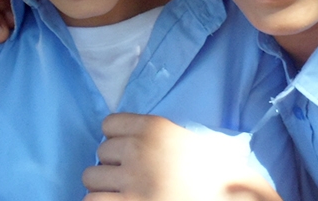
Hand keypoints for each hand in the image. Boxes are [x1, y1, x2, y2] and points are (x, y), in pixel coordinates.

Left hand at [81, 114, 280, 200]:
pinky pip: (92, 200)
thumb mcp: (188, 142)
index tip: (127, 151)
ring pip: (91, 176)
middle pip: (100, 151)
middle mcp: (140, 149)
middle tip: (131, 177)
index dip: (116, 139)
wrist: (226, 197)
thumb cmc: (212, 175)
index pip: (109, 124)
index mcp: (156, 129)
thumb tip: (124, 138)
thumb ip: (157, 136)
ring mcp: (132, 179)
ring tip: (124, 192)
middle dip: (113, 165)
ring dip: (104, 186)